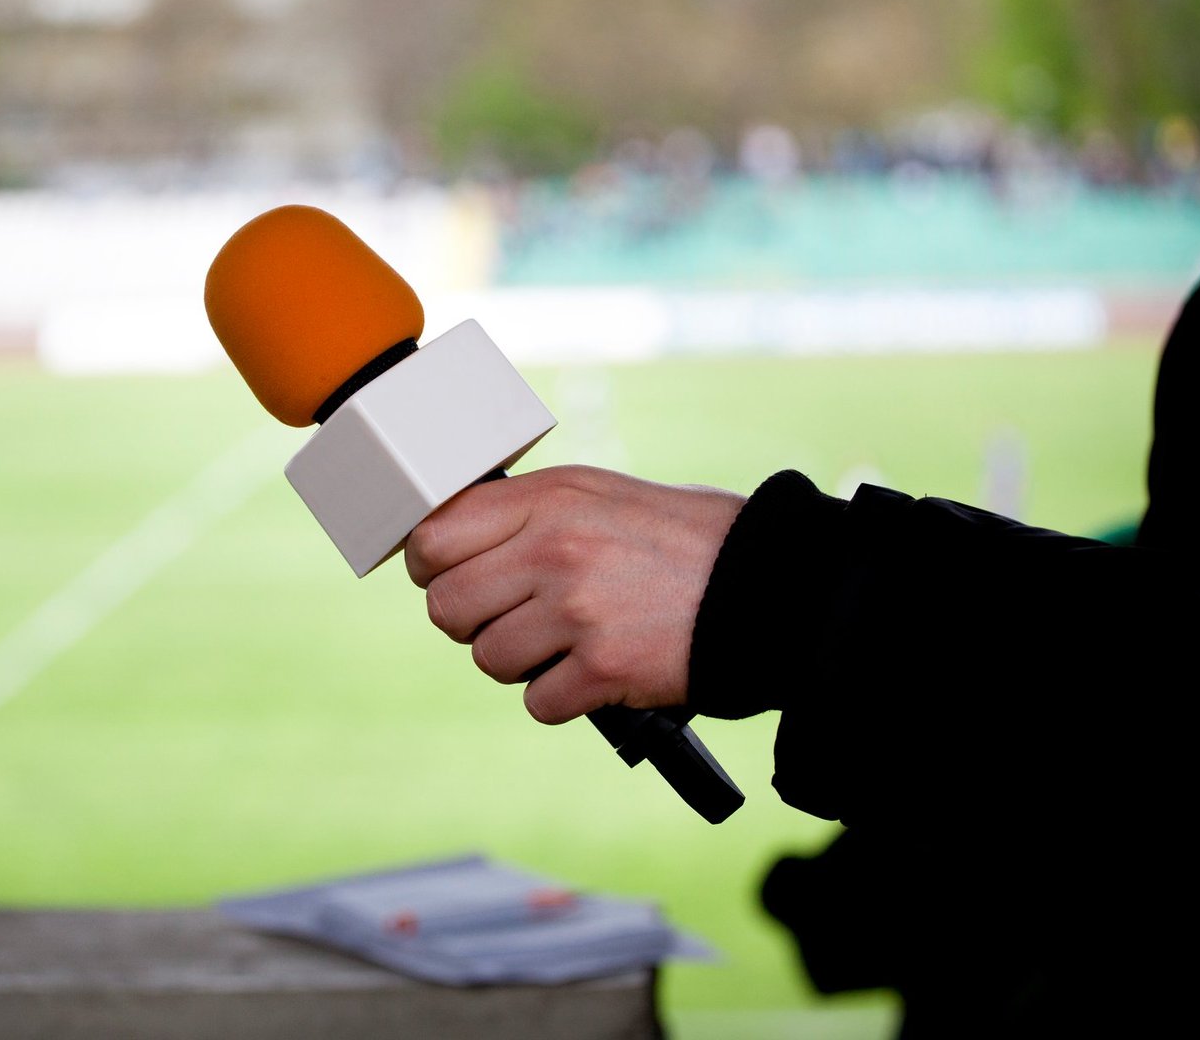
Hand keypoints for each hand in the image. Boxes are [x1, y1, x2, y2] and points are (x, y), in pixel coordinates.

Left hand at [405, 465, 744, 723]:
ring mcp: (578, 610)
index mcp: (549, 498)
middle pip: (447, 607)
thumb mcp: (599, 496)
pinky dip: (563, 698)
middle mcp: (555, 548)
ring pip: (489, 659)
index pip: (434, 537)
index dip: (431, 567)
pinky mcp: (603, 668)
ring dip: (521, 663)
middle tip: (514, 618)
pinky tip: (596, 672)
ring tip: (567, 642)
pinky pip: (538, 702)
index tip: (449, 577)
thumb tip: (451, 545)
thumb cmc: (683, 540)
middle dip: (473, 622)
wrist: (768, 586)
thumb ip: (527, 514)